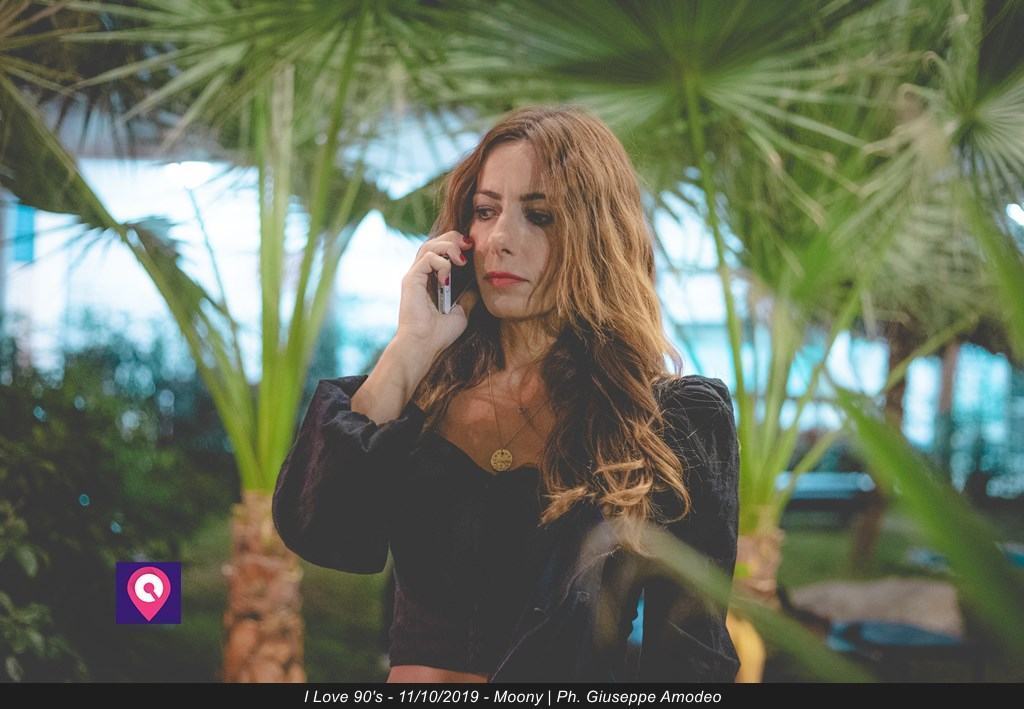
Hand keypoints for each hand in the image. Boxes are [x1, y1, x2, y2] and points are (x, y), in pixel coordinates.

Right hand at [397, 230, 479, 355]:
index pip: (441, 251)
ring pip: (429, 246)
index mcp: (431, 280)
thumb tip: (479, 284)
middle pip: (434, 242)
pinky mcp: (411, 280)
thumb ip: (468, 296)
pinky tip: (446, 279)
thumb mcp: (461, 312)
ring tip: (461, 259)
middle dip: (453, 239)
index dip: (456, 244)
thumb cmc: (439, 334)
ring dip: (448, 247)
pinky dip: (441, 264)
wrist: (424, 346)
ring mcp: (414, 276)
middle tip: (469, 246)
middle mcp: (421, 275)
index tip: (472, 249)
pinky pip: (427, 259)